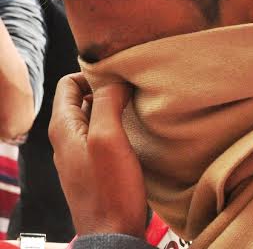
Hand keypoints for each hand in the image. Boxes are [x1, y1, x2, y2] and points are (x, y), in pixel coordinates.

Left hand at [49, 73, 146, 236]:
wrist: (113, 233)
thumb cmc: (110, 188)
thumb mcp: (108, 137)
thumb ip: (107, 103)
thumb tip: (116, 81)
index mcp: (63, 127)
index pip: (69, 83)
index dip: (92, 74)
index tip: (117, 77)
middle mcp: (66, 137)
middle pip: (81, 97)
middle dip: (105, 88)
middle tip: (130, 88)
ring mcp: (79, 152)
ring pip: (93, 114)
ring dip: (112, 106)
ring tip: (135, 104)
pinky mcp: (93, 163)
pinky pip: (101, 132)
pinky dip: (116, 122)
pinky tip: (133, 126)